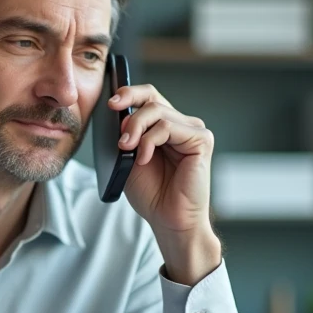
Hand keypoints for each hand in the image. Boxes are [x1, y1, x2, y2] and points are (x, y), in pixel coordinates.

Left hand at [109, 85, 221, 283]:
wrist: (169, 220)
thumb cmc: (152, 193)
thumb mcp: (128, 158)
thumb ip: (126, 134)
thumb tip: (117, 111)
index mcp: (164, 126)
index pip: (148, 97)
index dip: (129, 93)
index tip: (110, 102)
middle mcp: (181, 124)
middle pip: (152, 98)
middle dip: (129, 107)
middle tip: (114, 121)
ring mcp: (193, 131)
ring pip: (158, 111)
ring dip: (135, 129)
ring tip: (126, 149)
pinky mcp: (202, 140)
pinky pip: (168, 127)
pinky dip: (150, 141)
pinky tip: (143, 158)